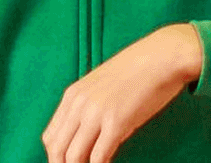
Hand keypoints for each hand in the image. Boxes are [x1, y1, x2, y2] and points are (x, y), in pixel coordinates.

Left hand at [42, 23, 203, 162]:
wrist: (160, 58)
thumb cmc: (137, 74)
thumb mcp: (102, 88)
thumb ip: (90, 110)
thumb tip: (90, 138)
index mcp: (72, 96)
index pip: (51, 136)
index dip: (56, 156)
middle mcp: (78, 105)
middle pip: (56, 148)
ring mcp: (95, 113)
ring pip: (73, 155)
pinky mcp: (116, 122)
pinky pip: (99, 156)